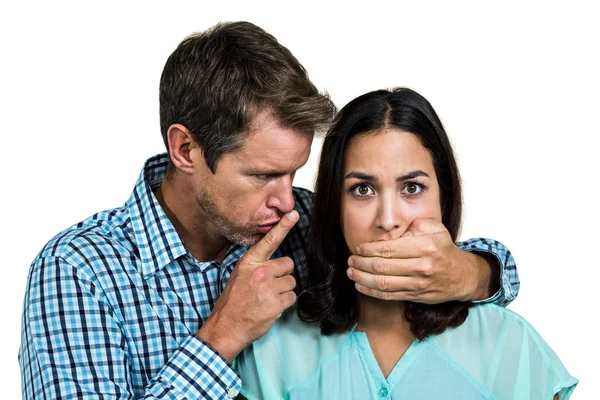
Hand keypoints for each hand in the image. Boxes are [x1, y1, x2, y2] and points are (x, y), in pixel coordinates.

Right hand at [196, 211, 298, 361]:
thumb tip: (275, 263)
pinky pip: (291, 297)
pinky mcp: (276, 303)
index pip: (269, 241)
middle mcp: (260, 272)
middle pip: (288, 264)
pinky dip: (284, 303)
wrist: (226, 326)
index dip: (283, 226)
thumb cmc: (233, 301)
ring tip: (268, 298)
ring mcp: (269, 288)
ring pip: (291, 282)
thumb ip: (257, 266)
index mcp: (250, 262)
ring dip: (284, 290)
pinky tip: (271, 307)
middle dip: (283, 274)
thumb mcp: (239, 276)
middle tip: (269, 285)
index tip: (293, 214)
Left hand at [347, 219, 489, 303]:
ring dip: (362, 278)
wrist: (462, 275)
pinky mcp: (416, 296)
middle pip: (382, 266)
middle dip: (361, 263)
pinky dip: (371, 291)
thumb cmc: (444, 248)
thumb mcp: (434, 228)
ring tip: (351, 272)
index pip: (389, 249)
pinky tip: (360, 285)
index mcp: (425, 247)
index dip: (369, 249)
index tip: (358, 248)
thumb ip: (412, 227)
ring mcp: (419, 284)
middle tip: (351, 260)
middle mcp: (422, 267)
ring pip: (383, 283)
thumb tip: (389, 235)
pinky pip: (389, 295)